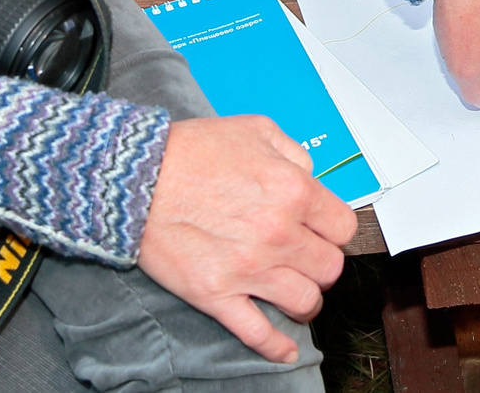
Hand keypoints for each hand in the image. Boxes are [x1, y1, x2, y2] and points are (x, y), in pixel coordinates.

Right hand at [137, 114, 352, 362]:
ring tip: (295, 293)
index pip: (343, 228)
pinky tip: (285, 350)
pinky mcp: (217, 295)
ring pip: (305, 302)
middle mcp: (278, 234)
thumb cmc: (191, 151)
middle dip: (321, 264)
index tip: (324, 232)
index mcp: (293, 192)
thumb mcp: (256, 129)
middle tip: (308, 260)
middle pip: (329, 268)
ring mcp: (249, 270)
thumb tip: (310, 177)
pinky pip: (257, 333)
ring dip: (305, 300)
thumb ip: (294, 153)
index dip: (334, 230)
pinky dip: (276, 346)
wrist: (136, 177)